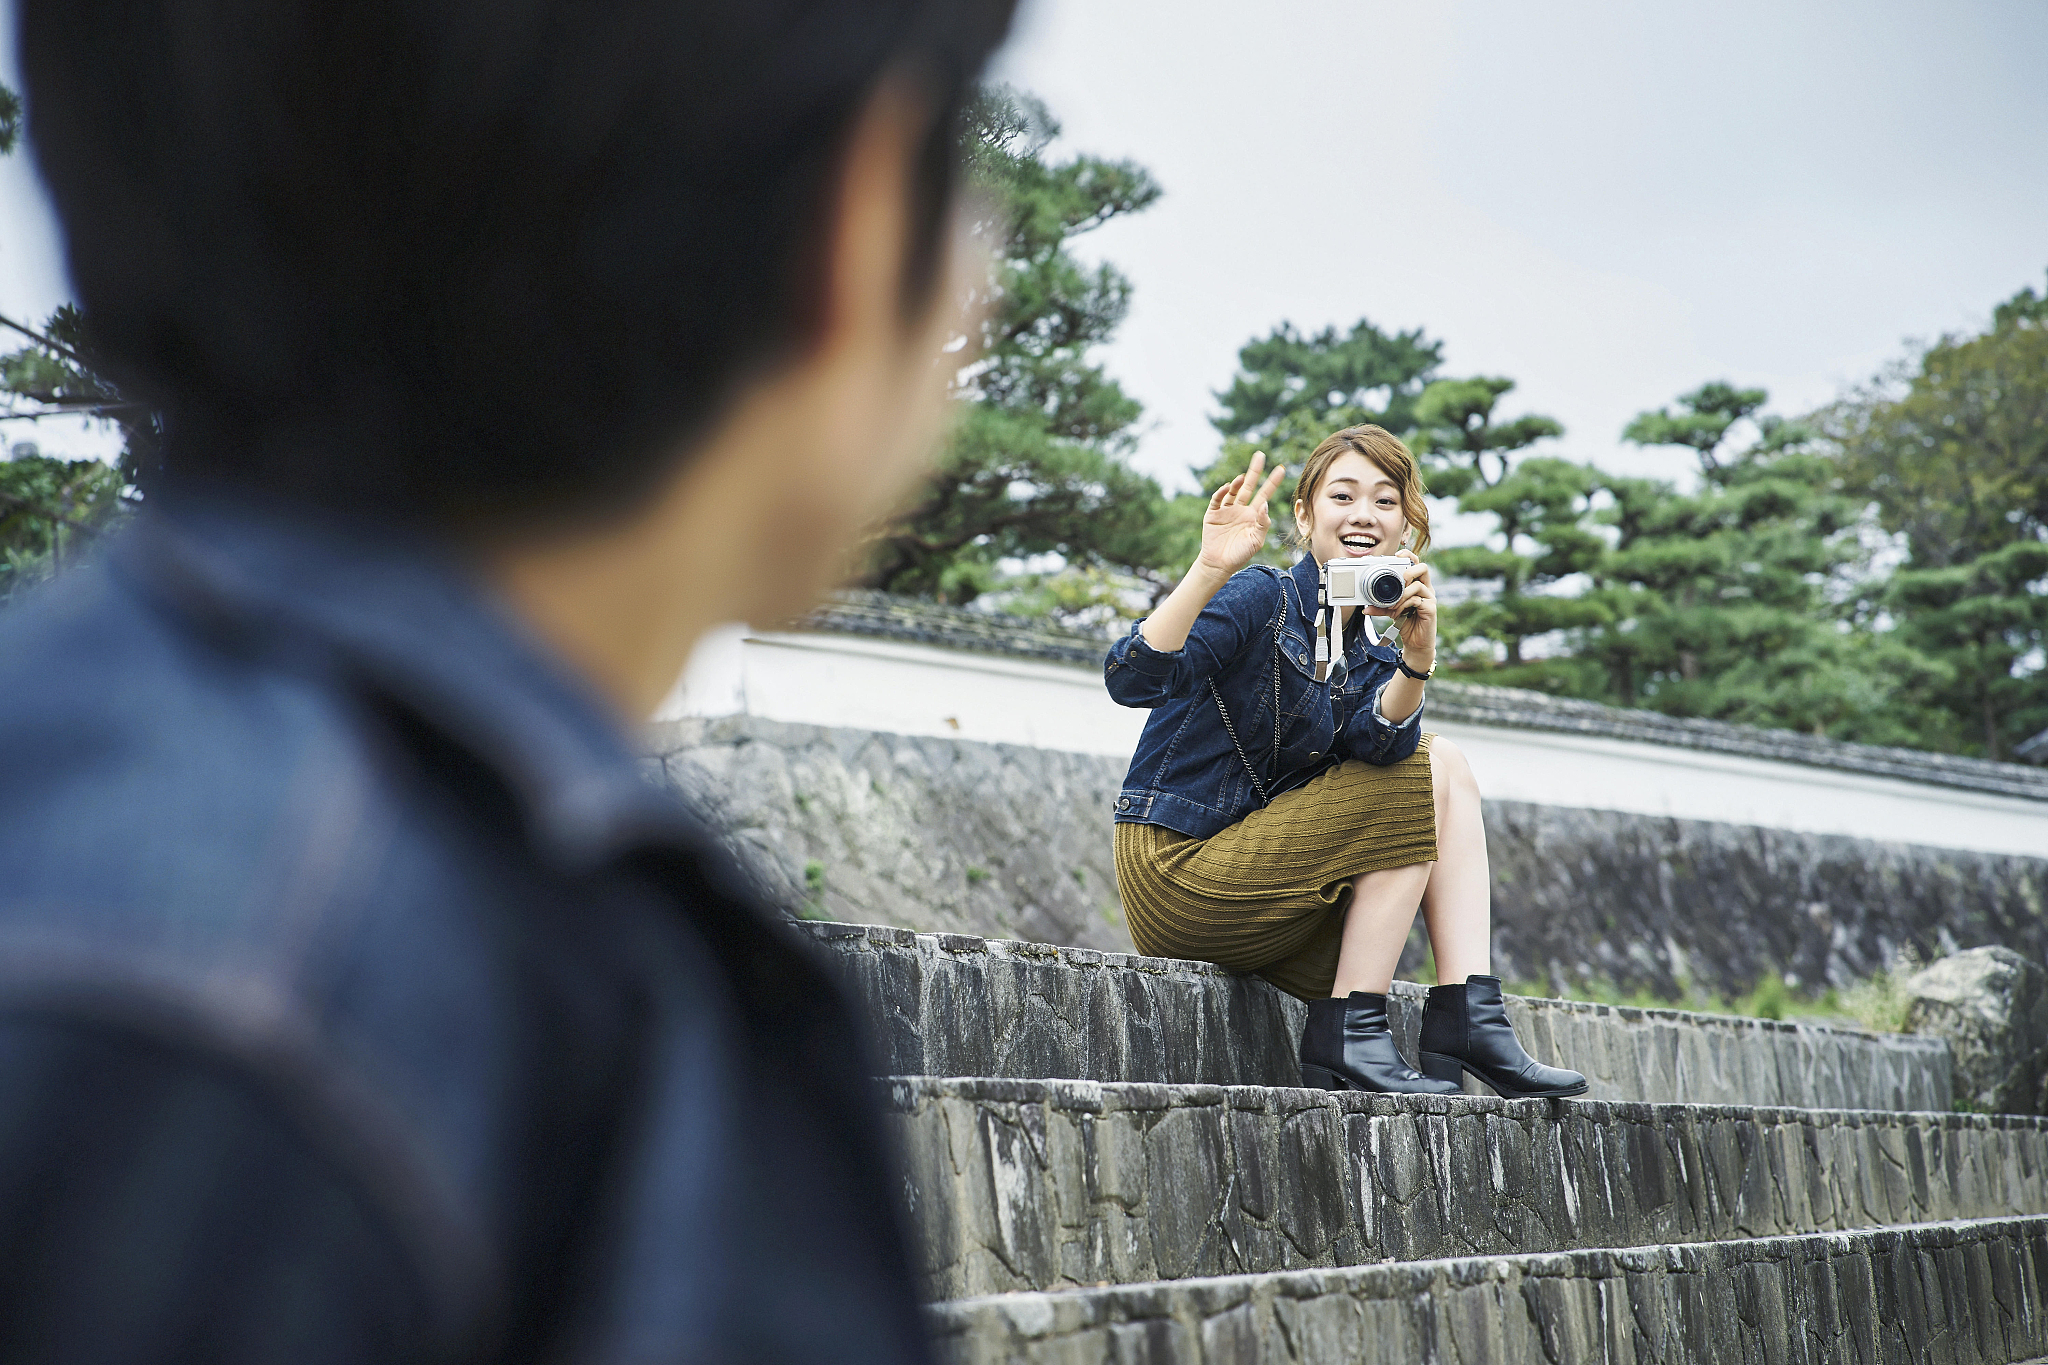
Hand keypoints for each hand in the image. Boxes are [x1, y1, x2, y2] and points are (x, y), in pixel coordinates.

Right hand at [1194, 450, 1285, 579]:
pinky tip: (1227, 488)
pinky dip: (1221, 493)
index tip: (1281, 468)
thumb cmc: (1240, 554)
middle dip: (1255, 471)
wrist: (1219, 565)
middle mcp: (1241, 509)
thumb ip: (1263, 523)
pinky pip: (1217, 500)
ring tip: (1242, 479)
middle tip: (1260, 455)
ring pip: (1233, 491)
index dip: (1273, 482)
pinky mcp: (1213, 514)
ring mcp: (1226, 510)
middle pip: (1250, 486)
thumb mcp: (1256, 540)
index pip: (1265, 494)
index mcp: (1254, 515)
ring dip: (1238, 483)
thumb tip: (1265, 504)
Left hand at [1386, 550, 1436, 663]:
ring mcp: (1430, 598)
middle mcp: (1426, 589)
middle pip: (1423, 568)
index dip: (1409, 556)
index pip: (1416, 564)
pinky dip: (1404, 604)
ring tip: (1392, 606)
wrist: (1416, 643)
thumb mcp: (1391, 612)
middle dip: (1409, 570)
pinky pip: (1417, 600)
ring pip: (1418, 585)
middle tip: (1399, 580)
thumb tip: (1365, 606)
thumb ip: (1380, 607)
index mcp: (1417, 585)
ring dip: (1401, 594)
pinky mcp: (1431, 608)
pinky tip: (1398, 613)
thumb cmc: (1406, 623)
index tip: (1397, 554)